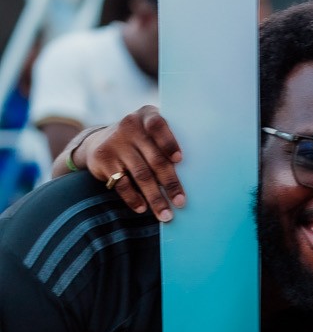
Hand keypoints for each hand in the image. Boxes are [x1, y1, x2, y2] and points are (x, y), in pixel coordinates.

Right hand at [83, 106, 185, 222]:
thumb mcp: (151, 133)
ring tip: (165, 215)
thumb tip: (194, 176)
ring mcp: (115, 142)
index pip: (158, 125)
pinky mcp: (102, 158)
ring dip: (155, 198)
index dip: (169, 142)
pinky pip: (122, 183)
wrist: (99, 141)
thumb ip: (166, 145)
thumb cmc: (140, 141)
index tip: (179, 160)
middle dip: (170, 184)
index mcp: (147, 116)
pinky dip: (133, 198)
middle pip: (155, 158)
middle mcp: (130, 125)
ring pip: (140, 175)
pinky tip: (142, 208)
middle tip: (181, 203)